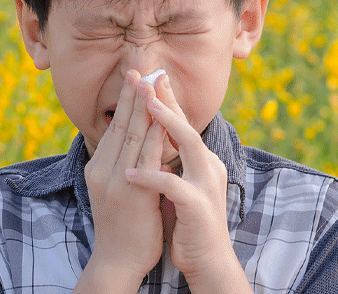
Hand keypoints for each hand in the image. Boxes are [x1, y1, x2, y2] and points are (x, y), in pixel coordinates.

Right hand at [77, 70, 168, 291]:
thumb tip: (135, 143)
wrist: (116, 262)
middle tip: (140, 66)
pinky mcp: (131, 192)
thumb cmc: (122, 228)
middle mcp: (103, 169)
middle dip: (132, 94)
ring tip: (151, 81)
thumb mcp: (115, 191)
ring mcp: (115, 180)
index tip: (135, 77)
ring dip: (144, 106)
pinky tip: (163, 118)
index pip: (115, 126)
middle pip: (120, 123)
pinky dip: (154, 134)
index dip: (126, 101)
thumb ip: (123, 166)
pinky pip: (145, 157)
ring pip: (132, 135)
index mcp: (99, 167)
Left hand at [124, 74, 249, 291]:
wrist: (207, 260)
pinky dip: (149, 179)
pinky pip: (172, 186)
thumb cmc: (188, 224)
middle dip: (168, 101)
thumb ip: (169, 164)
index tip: (152, 78)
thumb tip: (150, 140)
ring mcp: (205, 185)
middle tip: (151, 77)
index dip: (168, 101)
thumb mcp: (178, 187)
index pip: (183, 126)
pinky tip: (129, 175)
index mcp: (202, 162)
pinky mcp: (197, 206)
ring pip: (189, 145)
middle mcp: (207, 168)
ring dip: (166, 124)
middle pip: (188, 126)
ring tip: (146, 107)